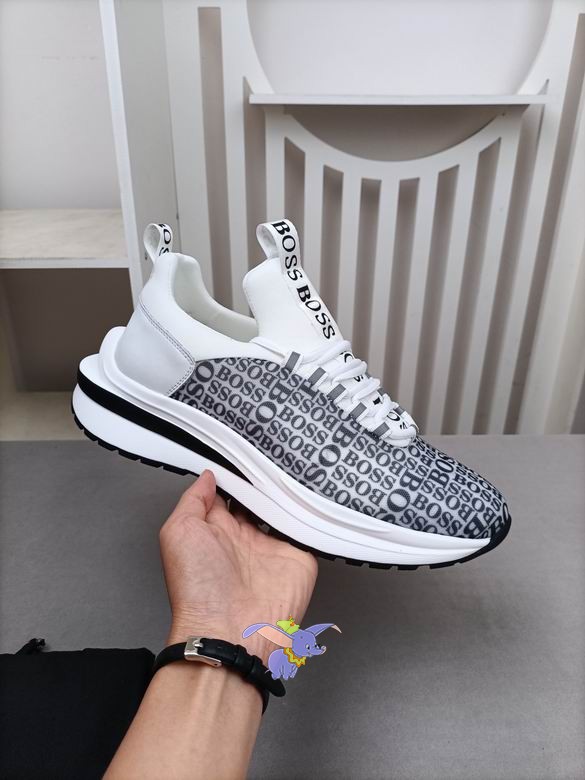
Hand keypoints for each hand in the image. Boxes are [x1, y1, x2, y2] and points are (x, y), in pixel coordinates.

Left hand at [160, 470, 317, 661]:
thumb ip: (193, 500)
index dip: (235, 471)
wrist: (230, 631)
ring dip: (287, 490)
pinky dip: (309, 511)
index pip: (229, 492)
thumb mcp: (178, 532)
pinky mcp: (299, 556)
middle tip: (270, 452)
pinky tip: (309, 491)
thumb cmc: (197, 587)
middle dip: (264, 476)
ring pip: (284, 507)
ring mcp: (273, 546)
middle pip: (259, 496)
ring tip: (291, 463)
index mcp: (216, 530)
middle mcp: (245, 537)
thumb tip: (208, 475)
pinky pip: (307, 527)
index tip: (243, 448)